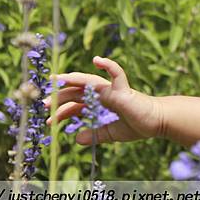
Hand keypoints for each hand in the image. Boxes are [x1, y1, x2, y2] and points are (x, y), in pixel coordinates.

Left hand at [45, 56, 164, 144]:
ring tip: (55, 79)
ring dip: (71, 79)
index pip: (76, 103)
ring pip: (88, 80)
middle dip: (59, 96)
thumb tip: (77, 139)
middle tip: (41, 104)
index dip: (62, 111)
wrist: (158, 123)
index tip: (49, 121)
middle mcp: (104, 93)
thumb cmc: (139, 124)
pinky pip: (116, 74)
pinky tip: (97, 60)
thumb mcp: (112, 133)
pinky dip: (108, 65)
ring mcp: (113, 89)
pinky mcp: (123, 89)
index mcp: (101, 102)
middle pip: (77, 91)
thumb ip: (96, 134)